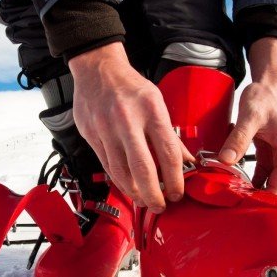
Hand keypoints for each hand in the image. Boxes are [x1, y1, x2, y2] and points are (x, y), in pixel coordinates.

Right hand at [68, 43, 190, 212]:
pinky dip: (119, 181)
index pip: (167, 153)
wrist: (97, 70)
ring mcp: (106, 129)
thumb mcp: (156, 102)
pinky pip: (107, 166)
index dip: (175, 179)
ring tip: (144, 200)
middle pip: (143, 168)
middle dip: (154, 194)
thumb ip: (169, 134)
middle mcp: (127, 120)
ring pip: (121, 172)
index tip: (178, 192)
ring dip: (135, 192)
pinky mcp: (91, 135)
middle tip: (160, 206)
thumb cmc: (130, 86)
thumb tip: (185, 162)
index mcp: (150, 109)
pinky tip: (128, 188)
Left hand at [218, 37, 276, 198]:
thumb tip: (225, 161)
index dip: (266, 200)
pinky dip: (255, 184)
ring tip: (241, 210)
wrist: (269, 83)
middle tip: (246, 218)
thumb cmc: (264, 97)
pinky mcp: (270, 153)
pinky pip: (264, 175)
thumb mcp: (250, 117)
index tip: (248, 211)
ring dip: (261, 195)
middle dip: (269, 205)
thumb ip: (238, 138)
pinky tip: (240, 192)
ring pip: (274, 184)